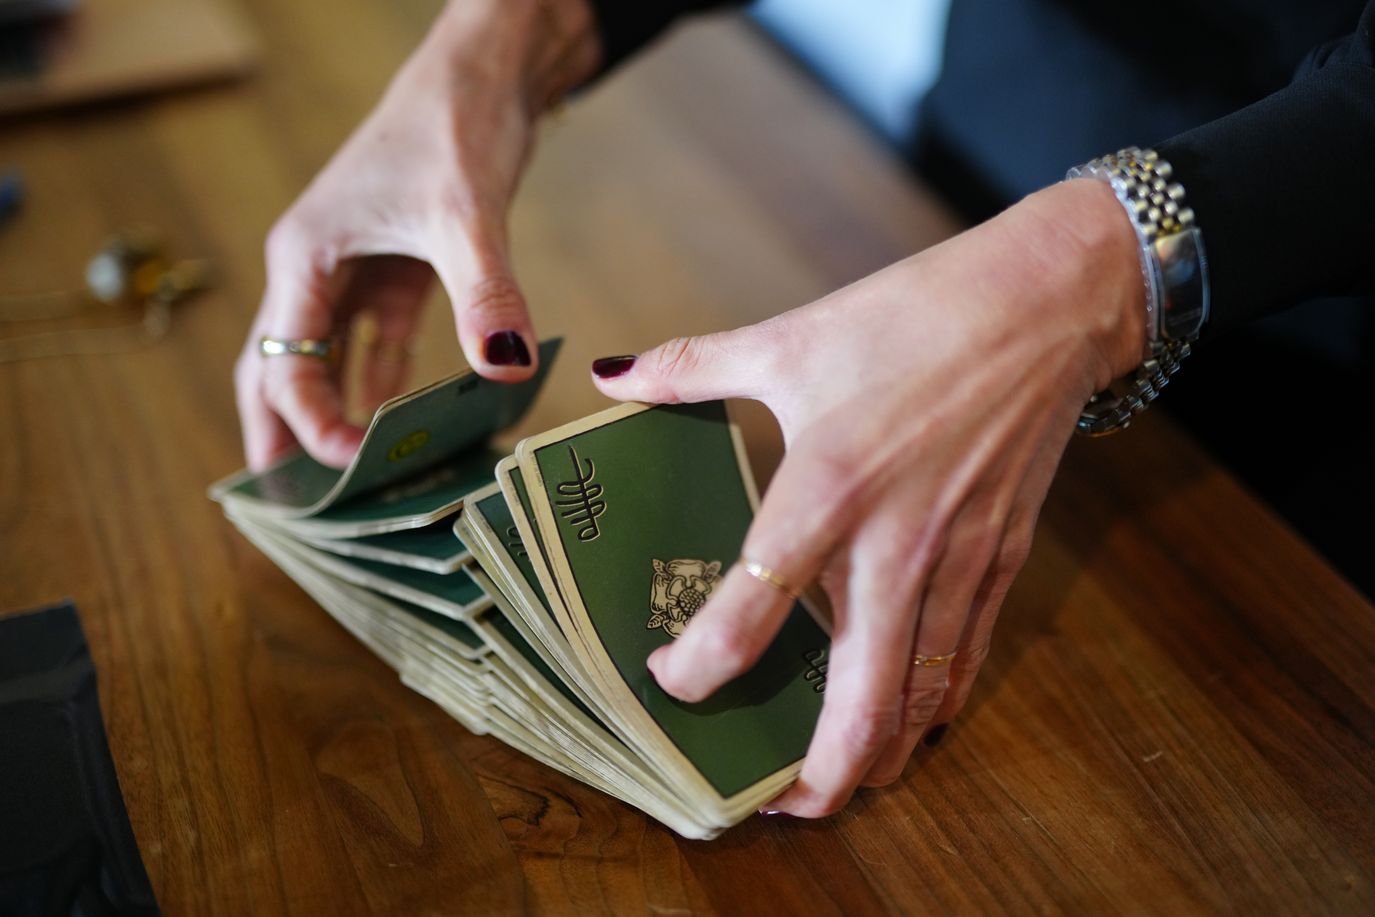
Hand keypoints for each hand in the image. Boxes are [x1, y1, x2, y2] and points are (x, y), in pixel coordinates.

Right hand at [235, 0, 598, 469]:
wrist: (484, 71)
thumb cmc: (452, 122)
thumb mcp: (465, 213)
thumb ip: (485, 294)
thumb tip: (507, 372)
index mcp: (305, 257)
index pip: (286, 363)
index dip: (309, 424)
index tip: (349, 468)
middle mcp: (319, 270)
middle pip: (285, 370)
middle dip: (287, 436)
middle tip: (297, 504)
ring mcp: (358, 271)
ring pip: (335, 363)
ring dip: (343, 418)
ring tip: (357, 481)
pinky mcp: (400, 270)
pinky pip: (384, 344)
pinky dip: (394, 385)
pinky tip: (416, 426)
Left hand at [591, 179, 1145, 815]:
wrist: (1044, 304)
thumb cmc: (914, 317)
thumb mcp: (794, 336)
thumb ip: (692, 365)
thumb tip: (613, 375)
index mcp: (828, 485)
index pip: (754, 608)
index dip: (705, 665)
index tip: (672, 683)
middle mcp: (895, 542)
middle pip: (861, 701)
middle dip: (819, 776)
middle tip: (777, 804)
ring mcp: (958, 560)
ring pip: (922, 700)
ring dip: (880, 757)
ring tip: (838, 784)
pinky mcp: (1001, 561)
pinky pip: (967, 661)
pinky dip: (935, 706)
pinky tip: (911, 721)